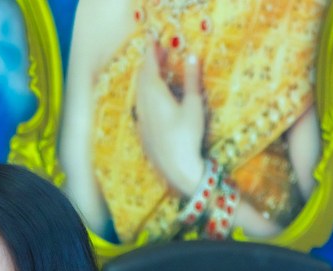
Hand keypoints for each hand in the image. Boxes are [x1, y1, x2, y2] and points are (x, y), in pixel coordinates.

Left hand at [134, 40, 205, 194]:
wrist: (177, 169)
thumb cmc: (188, 137)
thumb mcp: (194, 106)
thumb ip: (192, 80)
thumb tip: (192, 55)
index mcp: (154, 94)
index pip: (150, 66)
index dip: (151, 51)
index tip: (152, 38)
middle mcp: (143, 104)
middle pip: (142, 78)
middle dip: (149, 64)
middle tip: (158, 53)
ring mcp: (141, 119)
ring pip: (139, 92)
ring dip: (146, 80)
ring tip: (156, 73)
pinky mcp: (142, 131)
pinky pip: (139, 106)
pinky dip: (144, 95)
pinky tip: (151, 99)